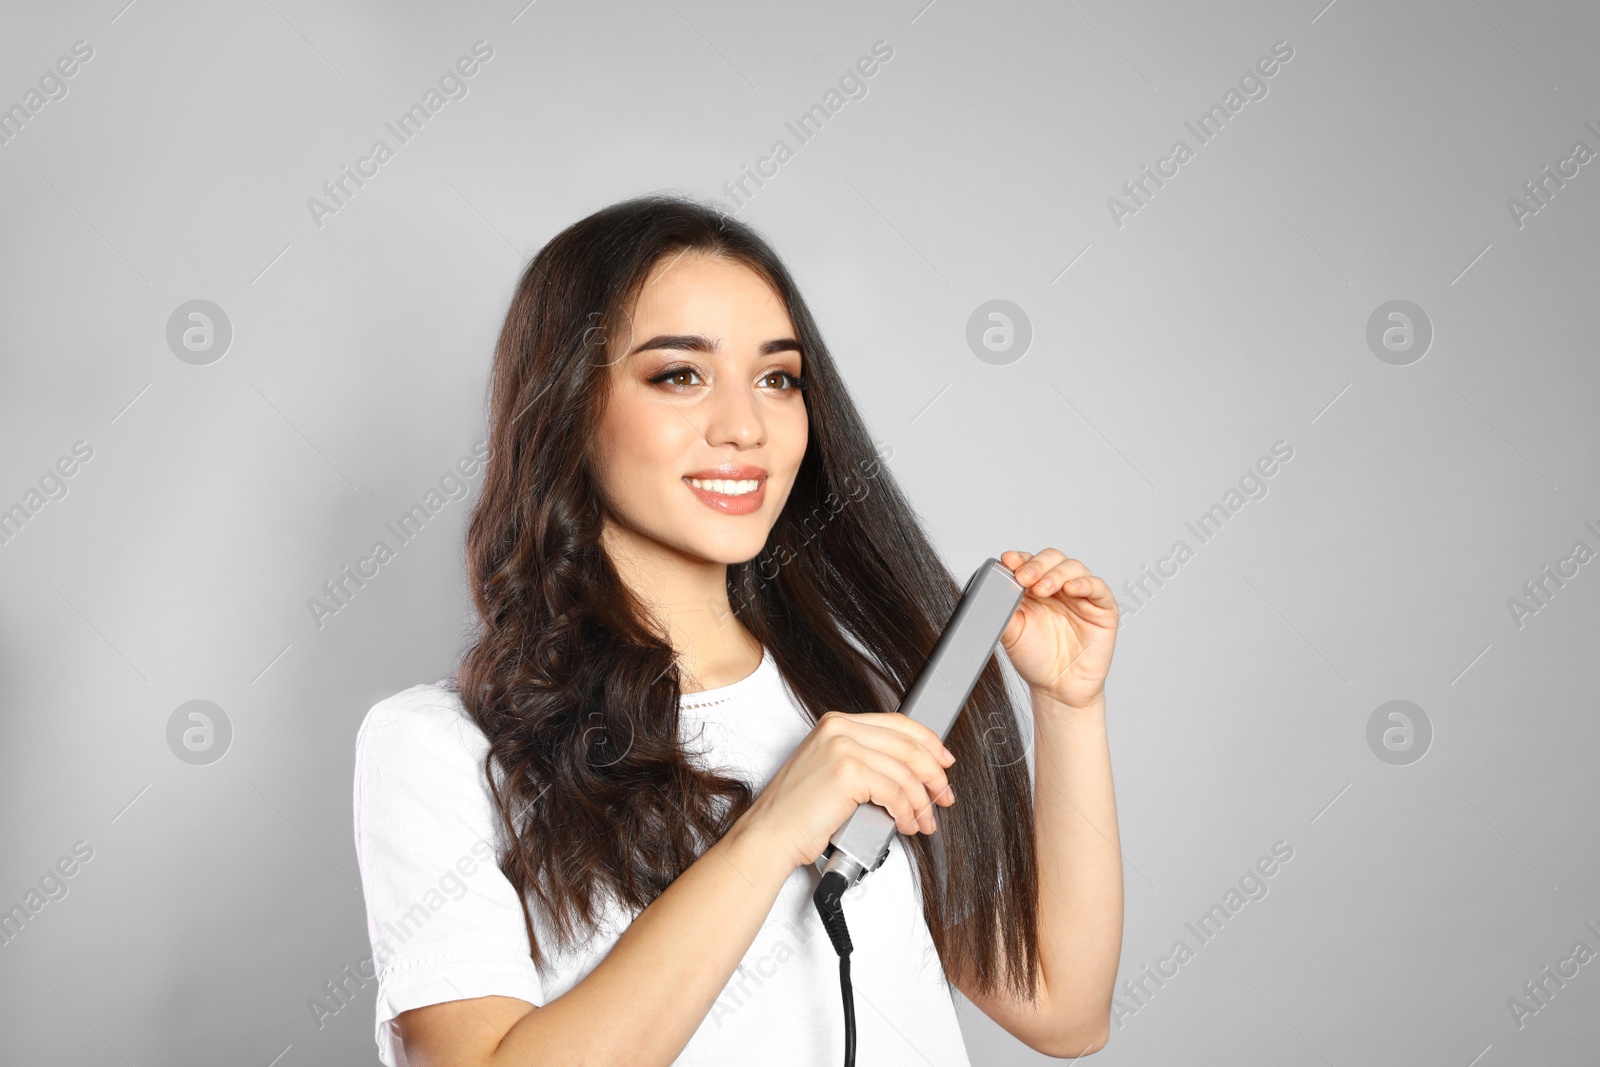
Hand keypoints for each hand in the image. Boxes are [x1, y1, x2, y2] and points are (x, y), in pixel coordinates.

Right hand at [739, 709, 957, 870]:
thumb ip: (866, 760)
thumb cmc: (797, 812)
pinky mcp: (847, 772)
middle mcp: (840, 728)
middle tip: (943, 796)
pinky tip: (906, 824)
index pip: (898, 723)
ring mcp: (842, 747)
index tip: (943, 762)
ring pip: (906, 772)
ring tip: (923, 821)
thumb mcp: (832, 772)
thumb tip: (911, 771)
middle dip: (934, 775)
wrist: (770, 834)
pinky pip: (895, 792)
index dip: (928, 743)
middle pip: (908, 745)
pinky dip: (907, 812)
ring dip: (922, 802)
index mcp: (837, 723)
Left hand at [998, 548, 1117, 708]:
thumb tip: (989, 589)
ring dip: (1057, 573)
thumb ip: (1001, 609)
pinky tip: (1071, 589)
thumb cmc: (1035, 659)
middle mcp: (1058, 588)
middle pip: (1052, 559)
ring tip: (1043, 588)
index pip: (1029, 562)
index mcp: (1034, 588)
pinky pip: (1098, 588)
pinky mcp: (1102, 608)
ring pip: (1074, 568)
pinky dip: (1085, 584)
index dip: (1020, 558)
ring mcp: (1081, 596)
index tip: (1008, 561)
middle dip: (1037, 564)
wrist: (1057, 689)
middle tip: (1025, 577)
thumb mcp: (1011, 633)